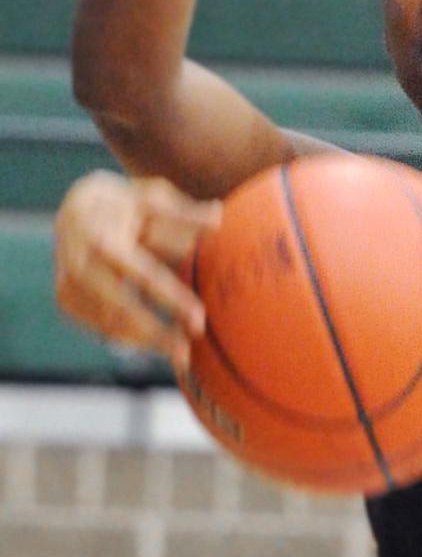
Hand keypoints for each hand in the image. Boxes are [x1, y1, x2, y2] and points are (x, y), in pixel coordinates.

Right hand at [54, 171, 220, 368]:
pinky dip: (127, 339)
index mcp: (104, 239)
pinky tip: (156, 347)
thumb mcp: (152, 198)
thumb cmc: (127, 203)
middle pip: (121, 310)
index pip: (142, 275)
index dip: (171, 299)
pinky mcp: (66, 300)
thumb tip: (219, 216)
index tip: (199, 319)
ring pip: (108, 324)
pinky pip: (98, 327)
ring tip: (181, 358)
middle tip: (188, 355)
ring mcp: (69, 285)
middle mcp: (80, 265)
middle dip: (155, 334)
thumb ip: (184, 213)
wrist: (76, 206)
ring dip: (144, 343)